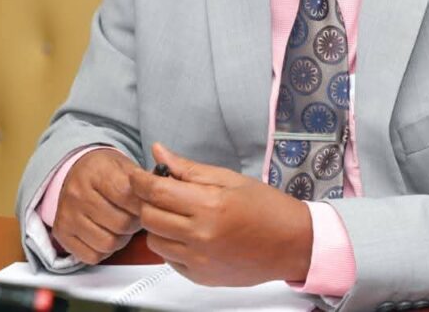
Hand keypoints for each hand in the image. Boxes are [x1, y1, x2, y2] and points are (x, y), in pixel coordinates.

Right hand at [53, 148, 143, 263]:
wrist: (78, 172)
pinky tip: (106, 233)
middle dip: (134, 223)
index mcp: (96, 172)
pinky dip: (104, 250)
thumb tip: (166, 188)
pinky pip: (92, 256)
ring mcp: (67, 215)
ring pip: (108, 243)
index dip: (142, 205)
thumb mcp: (125, 166)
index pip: (126, 196)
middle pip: (120, 224)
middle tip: (134, 216)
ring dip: (121, 239)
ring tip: (121, 225)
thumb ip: (145, 180)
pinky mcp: (62, 234)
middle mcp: (77, 193)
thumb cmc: (104, 172)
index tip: (147, 205)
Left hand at [129, 143, 312, 285]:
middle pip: (148, 217)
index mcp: (209, 204)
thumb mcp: (229, 178)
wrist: (292, 243)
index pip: (156, 191)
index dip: (139, 180)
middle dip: (146, 201)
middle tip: (158, 192)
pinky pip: (169, 260)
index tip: (136, 174)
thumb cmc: (267, 207)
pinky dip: (171, 245)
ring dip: (157, 225)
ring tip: (175, 214)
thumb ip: (190, 169)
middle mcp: (201, 235)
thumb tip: (160, 153)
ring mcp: (199, 259)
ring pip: (154, 241)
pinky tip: (187, 234)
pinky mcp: (201, 276)